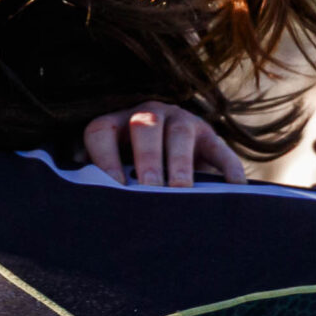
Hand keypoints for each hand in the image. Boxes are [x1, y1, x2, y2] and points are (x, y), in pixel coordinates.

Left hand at [82, 103, 246, 187]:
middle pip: (144, 126)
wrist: (176, 162)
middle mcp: (150, 115)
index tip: (112, 188)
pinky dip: (228, 168)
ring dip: (179, 162)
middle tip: (148, 187)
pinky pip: (221, 150)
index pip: (101, 130)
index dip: (103, 158)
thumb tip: (84, 199)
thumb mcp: (116, 169)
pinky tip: (232, 188)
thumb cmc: (134, 172)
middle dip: (146, 157)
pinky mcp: (212, 137)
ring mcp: (183, 123)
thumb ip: (101, 179)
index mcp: (118, 123)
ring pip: (180, 133)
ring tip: (180, 190)